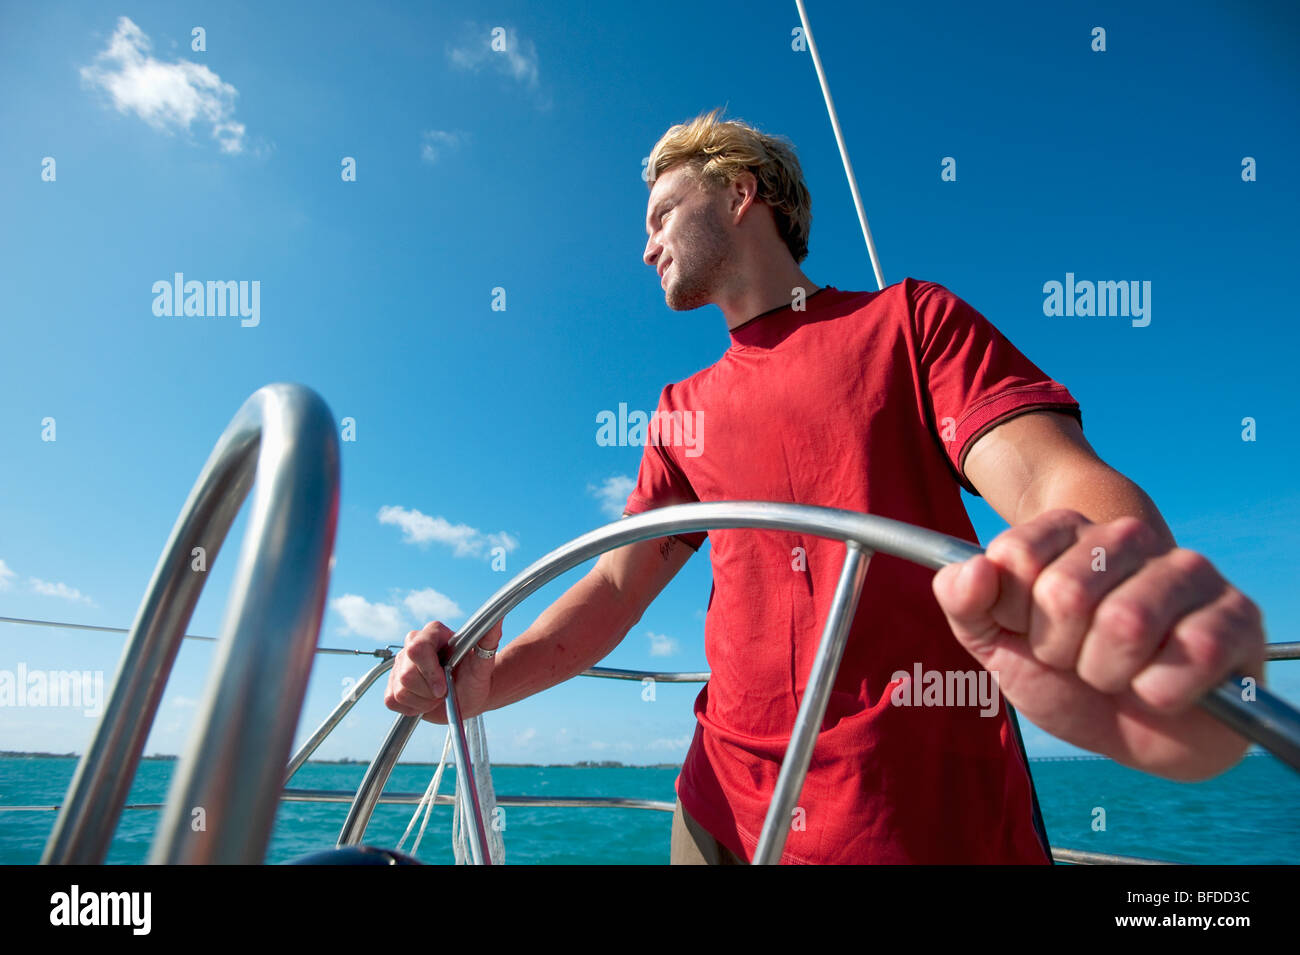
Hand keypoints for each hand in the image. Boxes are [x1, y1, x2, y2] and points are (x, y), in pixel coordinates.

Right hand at [384, 619, 502, 724]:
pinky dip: (411, 707)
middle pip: (407, 674)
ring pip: (400, 690)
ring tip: (437, 695)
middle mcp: (412, 645)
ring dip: (422, 700)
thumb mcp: (484, 661)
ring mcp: (400, 665)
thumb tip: (498, 619)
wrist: (468, 696)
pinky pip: (392, 700)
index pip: (417, 649)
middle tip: (445, 691)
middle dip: (429, 691)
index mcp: (433, 633)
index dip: (430, 673)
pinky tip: (424, 701)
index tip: (444, 687)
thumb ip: (488, 640)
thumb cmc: (475, 677)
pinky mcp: (392, 684)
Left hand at [931, 509, 1265, 779]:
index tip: (1030, 632)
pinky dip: (1161, 691)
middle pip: (1065, 591)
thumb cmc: (1067, 679)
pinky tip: (1163, 689)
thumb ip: (965, 604)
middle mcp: (1128, 538)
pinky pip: (1190, 652)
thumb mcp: (997, 644)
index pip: (1014, 555)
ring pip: (1126, 622)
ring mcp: (1186, 571)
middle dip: (1061, 650)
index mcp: (1068, 532)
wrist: (1136, 735)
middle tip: (1079, 660)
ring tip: (1120, 674)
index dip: (1013, 614)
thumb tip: (974, 571)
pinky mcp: (1236, 613)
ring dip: (1109, 673)